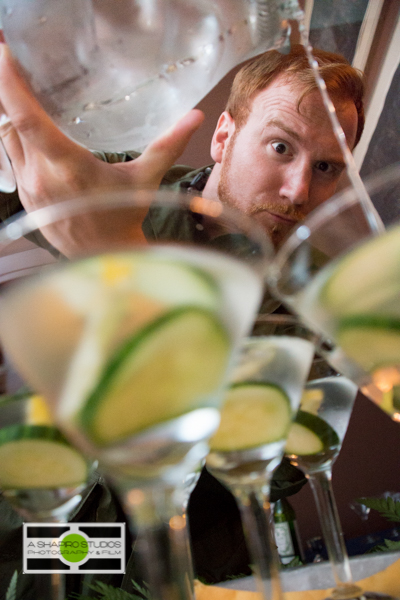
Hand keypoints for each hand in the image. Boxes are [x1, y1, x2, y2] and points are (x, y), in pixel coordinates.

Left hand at [0, 43, 204, 211]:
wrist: (106, 255)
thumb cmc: (124, 217)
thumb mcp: (145, 179)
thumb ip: (167, 145)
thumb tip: (194, 117)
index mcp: (69, 168)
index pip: (29, 121)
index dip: (11, 87)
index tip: (5, 56)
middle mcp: (41, 177)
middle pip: (10, 122)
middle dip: (7, 90)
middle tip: (10, 61)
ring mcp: (28, 188)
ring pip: (7, 138)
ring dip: (10, 114)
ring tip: (17, 89)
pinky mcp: (24, 197)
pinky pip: (10, 157)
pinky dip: (15, 138)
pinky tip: (26, 127)